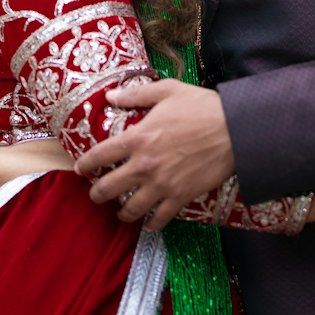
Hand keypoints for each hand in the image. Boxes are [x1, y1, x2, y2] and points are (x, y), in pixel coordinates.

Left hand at [73, 80, 234, 230]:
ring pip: (131, 209)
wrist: (235, 129)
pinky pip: (160, 218)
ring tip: (120, 212)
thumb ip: (136, 95)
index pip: (100, 155)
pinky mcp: (181, 196)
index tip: (80, 168)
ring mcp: (162, 184)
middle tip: (95, 195)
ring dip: (121, 212)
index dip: (86, 164)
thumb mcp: (167, 91)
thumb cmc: (201, 106)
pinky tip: (147, 224)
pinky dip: (151, 224)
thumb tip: (111, 96)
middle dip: (97, 194)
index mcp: (138, 137)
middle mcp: (145, 165)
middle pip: (109, 188)